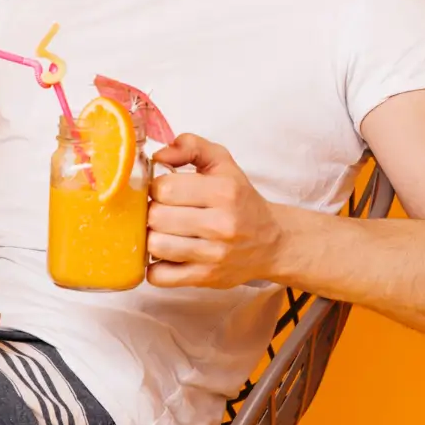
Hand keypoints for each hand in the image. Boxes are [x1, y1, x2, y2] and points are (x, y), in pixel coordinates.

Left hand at [146, 135, 286, 288]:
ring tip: (164, 232)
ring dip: (152, 238)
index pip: (165, 188)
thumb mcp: (223, 163)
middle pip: (156, 217)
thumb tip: (158, 155)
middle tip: (164, 211)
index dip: (157, 187)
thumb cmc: (240, 200)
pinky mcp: (205, 279)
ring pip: (155, 246)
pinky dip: (155, 267)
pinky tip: (166, 256)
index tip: (165, 191)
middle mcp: (221, 224)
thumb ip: (190, 146)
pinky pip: (160, 277)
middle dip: (153, 212)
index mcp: (224, 191)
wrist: (272, 242)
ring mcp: (213, 255)